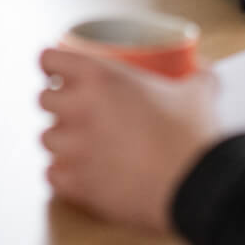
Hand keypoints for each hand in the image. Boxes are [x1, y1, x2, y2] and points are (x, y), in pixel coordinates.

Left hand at [39, 46, 220, 232]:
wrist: (194, 185)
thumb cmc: (191, 136)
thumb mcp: (197, 91)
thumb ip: (196, 74)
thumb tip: (201, 67)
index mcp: (100, 77)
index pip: (49, 59)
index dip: (51, 63)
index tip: (56, 71)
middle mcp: (78, 108)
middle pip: (43, 100)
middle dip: (57, 103)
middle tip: (76, 109)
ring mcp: (73, 148)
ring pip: (45, 138)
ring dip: (61, 139)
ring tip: (80, 143)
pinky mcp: (76, 183)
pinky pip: (52, 174)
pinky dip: (62, 173)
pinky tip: (79, 172)